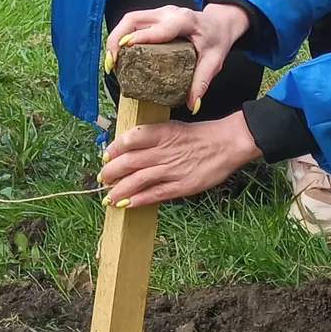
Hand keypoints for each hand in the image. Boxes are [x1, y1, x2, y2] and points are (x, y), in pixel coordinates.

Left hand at [98, 112, 261, 206]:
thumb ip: (153, 137)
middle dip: (111, 172)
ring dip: (119, 189)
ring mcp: (172, 169)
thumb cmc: (201, 135)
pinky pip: (155, 194)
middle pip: (129, 161)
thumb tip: (129, 147)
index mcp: (162, 132)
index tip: (105, 156)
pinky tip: (126, 204)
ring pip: (138, 180)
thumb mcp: (174, 128)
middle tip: (102, 178)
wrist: (228, 143)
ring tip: (107, 196)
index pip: (130, 139)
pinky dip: (138, 200)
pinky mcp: (181, 185)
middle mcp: (164, 150)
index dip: (114, 149)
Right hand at [104, 2, 250, 113]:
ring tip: (110, 61)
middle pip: (134, 19)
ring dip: (115, 38)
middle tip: (111, 62)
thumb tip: (192, 105)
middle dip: (117, 39)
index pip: (160, 28)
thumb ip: (202, 82)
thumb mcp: (214, 61)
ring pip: (130, 20)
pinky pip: (132, 23)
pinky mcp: (153, 17)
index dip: (141, 37)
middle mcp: (168, 13)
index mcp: (185, 20)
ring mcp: (159, 13)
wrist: (219, 24)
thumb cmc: (216, 39)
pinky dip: (121, 37)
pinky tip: (117, 55)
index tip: (124, 48)